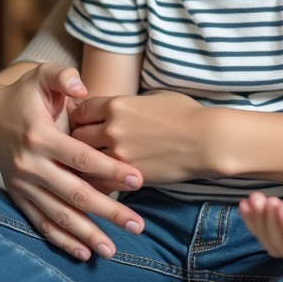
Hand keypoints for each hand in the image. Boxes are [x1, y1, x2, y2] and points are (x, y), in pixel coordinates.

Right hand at [0, 62, 144, 260]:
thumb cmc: (26, 92)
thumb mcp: (41, 74)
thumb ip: (63, 77)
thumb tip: (82, 89)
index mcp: (40, 137)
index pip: (81, 158)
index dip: (110, 170)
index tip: (138, 181)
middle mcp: (29, 165)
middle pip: (75, 193)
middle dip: (108, 212)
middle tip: (138, 225)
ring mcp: (22, 184)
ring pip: (58, 215)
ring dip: (86, 234)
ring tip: (114, 250)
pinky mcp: (18, 196)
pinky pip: (40, 223)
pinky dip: (60, 240)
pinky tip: (83, 253)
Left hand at [69, 91, 212, 184]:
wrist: (206, 140)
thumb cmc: (186, 115)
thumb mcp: (155, 97)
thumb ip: (130, 102)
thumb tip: (118, 107)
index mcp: (116, 104)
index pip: (81, 110)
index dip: (80, 117)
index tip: (83, 123)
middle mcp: (111, 128)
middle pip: (76, 135)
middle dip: (77, 140)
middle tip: (81, 146)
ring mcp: (117, 153)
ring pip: (83, 161)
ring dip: (83, 164)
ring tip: (86, 166)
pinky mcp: (126, 176)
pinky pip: (98, 182)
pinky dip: (95, 183)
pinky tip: (98, 184)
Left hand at [238, 191, 282, 258]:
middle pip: (279, 242)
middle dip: (271, 219)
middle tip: (271, 200)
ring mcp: (280, 250)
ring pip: (265, 239)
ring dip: (257, 218)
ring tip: (256, 198)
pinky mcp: (269, 242)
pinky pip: (256, 232)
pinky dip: (248, 218)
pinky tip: (244, 204)